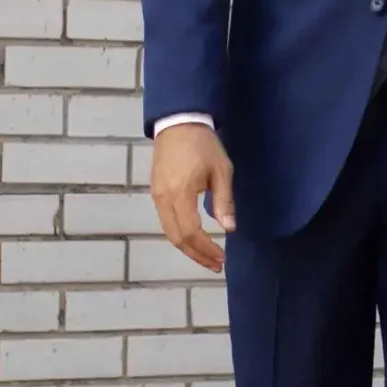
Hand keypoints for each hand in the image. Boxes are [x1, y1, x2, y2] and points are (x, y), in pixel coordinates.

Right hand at [150, 122, 235, 271]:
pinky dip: (180, 235)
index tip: (222, 258)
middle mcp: (163, 199)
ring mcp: (156, 196)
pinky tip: (194, 238)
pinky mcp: (156, 192)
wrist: (179, 122)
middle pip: (177, 238)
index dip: (205, 249)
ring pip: (169, 232)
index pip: (190, 232)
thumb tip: (229, 229)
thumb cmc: (204, 145)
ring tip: (207, 257)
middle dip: (197, 255)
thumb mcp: (221, 171)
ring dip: (188, 248)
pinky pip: (166, 221)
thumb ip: (224, 201)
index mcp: (180, 193)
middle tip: (216, 265)